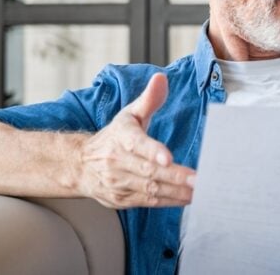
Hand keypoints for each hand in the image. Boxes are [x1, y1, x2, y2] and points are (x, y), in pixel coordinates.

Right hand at [77, 73, 195, 208]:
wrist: (81, 165)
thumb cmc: (114, 137)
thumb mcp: (129, 114)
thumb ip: (149, 99)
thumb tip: (161, 78)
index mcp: (121, 136)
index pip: (136, 143)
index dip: (152, 151)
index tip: (168, 157)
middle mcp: (116, 161)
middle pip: (148, 170)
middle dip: (175, 176)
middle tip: (198, 179)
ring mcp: (118, 182)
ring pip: (149, 189)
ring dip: (175, 192)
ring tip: (199, 191)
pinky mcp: (121, 199)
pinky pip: (147, 202)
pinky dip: (168, 201)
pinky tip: (186, 198)